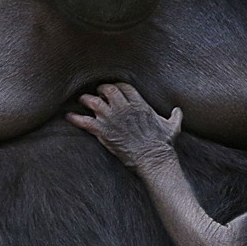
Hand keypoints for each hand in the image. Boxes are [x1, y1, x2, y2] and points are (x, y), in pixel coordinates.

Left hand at [66, 83, 182, 169]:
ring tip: (83, 100)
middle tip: (98, 92)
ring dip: (86, 100)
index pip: (124, 87)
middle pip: (108, 90)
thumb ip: (175, 116)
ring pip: (94, 102)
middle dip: (101, 89)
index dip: (117, 86)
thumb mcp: (173, 127)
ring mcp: (112, 119)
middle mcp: (124, 108)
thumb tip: (178, 110)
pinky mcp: (103, 132)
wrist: (153, 159)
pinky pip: (85, 122)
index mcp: (139, 104)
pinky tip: (68, 116)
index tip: (114, 88)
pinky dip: (75, 118)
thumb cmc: (163, 143)